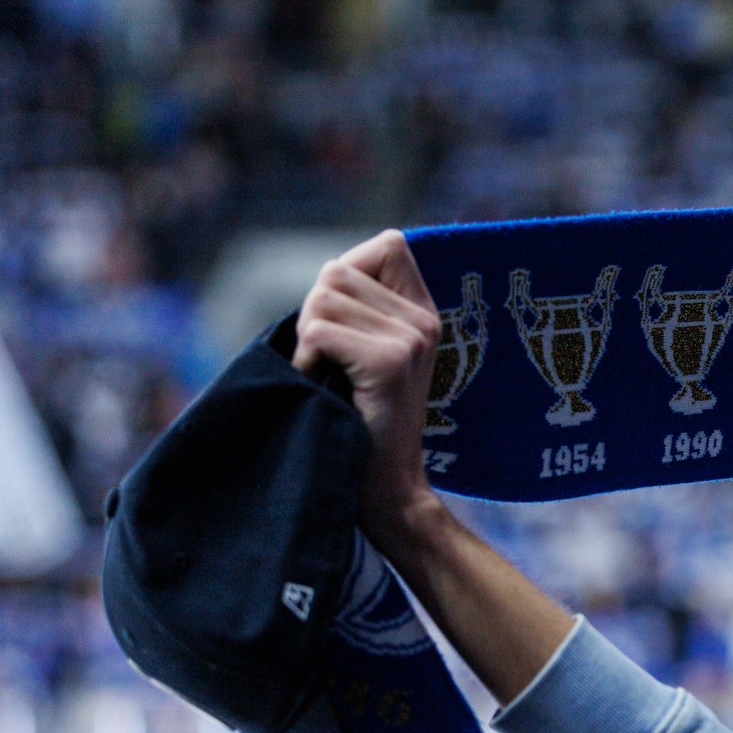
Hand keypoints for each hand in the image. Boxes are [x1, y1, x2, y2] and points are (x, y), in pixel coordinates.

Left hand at [292, 230, 444, 539]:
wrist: (386, 488)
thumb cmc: (362, 420)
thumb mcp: (369, 354)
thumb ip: (359, 309)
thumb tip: (330, 272)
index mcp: (425, 312)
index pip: (387, 244)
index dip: (348, 274)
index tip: (344, 323)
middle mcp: (426, 320)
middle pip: (338, 272)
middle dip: (314, 313)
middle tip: (328, 362)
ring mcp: (413, 339)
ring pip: (323, 300)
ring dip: (308, 339)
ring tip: (328, 377)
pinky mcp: (391, 362)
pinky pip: (319, 333)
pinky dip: (306, 360)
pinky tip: (324, 388)